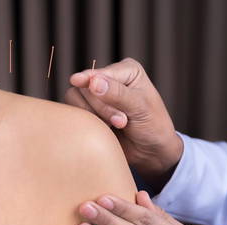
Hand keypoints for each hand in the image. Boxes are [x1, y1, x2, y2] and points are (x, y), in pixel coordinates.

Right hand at [64, 58, 182, 191]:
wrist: (151, 152)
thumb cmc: (153, 127)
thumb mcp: (140, 108)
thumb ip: (117, 94)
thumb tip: (93, 82)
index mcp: (126, 70)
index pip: (100, 74)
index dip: (101, 92)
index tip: (104, 105)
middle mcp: (109, 79)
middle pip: (85, 87)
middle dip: (102, 109)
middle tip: (122, 122)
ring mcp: (96, 95)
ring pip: (74, 98)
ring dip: (94, 116)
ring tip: (115, 126)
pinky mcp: (88, 111)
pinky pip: (74, 111)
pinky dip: (88, 122)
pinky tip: (105, 129)